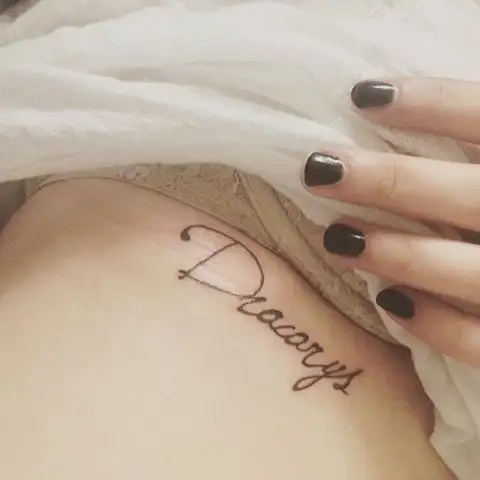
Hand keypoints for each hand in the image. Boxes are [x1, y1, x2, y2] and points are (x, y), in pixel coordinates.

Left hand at [302, 77, 479, 365]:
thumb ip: (479, 137)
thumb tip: (401, 105)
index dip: (429, 103)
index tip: (363, 95)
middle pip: (464, 194)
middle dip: (385, 181)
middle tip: (318, 169)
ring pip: (466, 270)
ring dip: (394, 253)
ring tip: (336, 238)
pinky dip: (433, 324)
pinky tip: (387, 299)